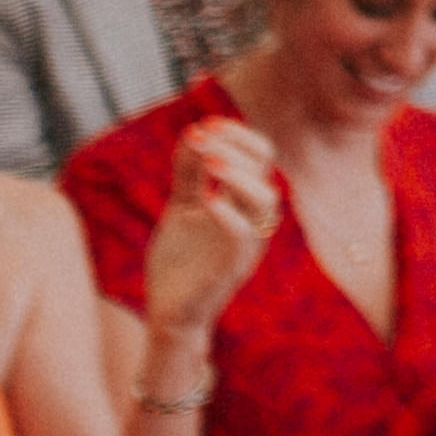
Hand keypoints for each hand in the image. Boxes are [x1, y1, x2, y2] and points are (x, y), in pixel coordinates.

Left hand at [144, 119, 282, 340]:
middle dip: (237, 146)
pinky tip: (206, 199)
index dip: (237, 134)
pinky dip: (229, 213)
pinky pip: (244, 235)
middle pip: (266, 168)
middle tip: (202, 137)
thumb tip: (194, 133)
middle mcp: (253, 217)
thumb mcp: (181, 209)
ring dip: (238, 175)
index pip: (258, 155)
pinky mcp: (233, 266)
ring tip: (209, 160)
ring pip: (266, 200)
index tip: (206, 124)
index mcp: (243, 201)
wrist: (170, 312)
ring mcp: (247, 242)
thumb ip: (189, 175)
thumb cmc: (179, 263)